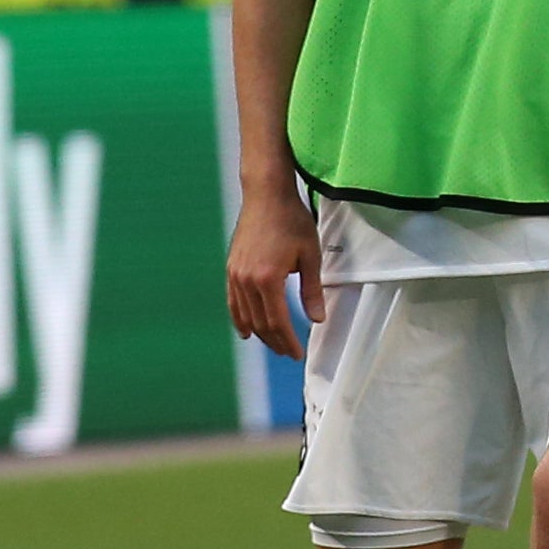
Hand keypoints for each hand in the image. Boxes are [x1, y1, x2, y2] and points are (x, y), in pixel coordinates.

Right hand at [225, 183, 324, 360]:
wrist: (266, 195)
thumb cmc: (292, 220)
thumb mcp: (310, 255)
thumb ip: (311, 290)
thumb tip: (316, 319)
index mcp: (268, 279)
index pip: (278, 322)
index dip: (288, 341)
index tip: (297, 354)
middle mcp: (247, 280)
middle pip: (260, 323)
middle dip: (275, 341)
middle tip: (289, 353)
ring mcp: (235, 274)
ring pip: (245, 315)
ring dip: (260, 334)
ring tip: (274, 344)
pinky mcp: (231, 268)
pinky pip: (233, 302)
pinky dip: (240, 319)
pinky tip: (246, 331)